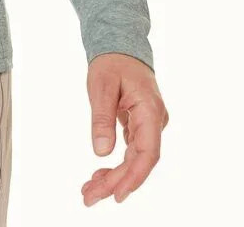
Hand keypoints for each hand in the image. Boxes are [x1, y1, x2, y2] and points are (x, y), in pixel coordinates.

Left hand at [81, 52, 167, 207]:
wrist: (121, 47)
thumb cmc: (112, 62)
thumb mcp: (101, 86)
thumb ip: (102, 118)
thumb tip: (102, 152)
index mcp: (150, 110)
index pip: (148, 152)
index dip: (135, 177)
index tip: (118, 195)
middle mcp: (154, 120)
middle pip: (139, 161)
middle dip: (116, 182)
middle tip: (89, 197)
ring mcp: (148, 124)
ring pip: (135, 159)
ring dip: (114, 177)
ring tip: (89, 190)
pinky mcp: (140, 126)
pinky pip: (131, 152)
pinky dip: (116, 165)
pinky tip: (99, 174)